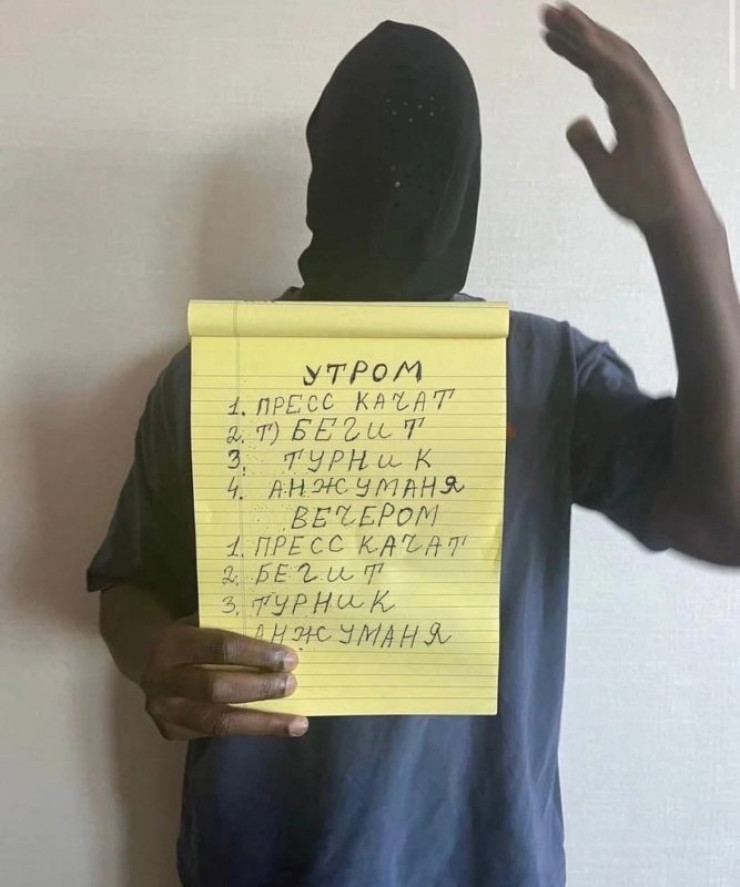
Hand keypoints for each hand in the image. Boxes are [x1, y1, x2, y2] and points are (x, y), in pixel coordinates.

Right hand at [140, 613, 307, 739]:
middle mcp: (162, 679)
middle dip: (260, 688)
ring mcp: (164, 710)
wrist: (149, 659)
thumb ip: (233, 627)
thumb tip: (280, 638)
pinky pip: (215, 734)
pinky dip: (249, 730)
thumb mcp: (204, 621)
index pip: (219, 648)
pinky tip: (275, 727)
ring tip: (296, 724)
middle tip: (292, 685)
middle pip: (216, 688)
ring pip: (218, 721)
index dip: (256, 654)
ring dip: (262, 722)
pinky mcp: (171, 732)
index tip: (289, 658)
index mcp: (172, 643)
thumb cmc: (191, 635)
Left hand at [539, 2, 706, 228]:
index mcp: (628, 108)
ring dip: (586, 33)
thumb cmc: (641, 196)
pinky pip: (625, 76)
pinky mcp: (654, 110)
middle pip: (606, 55)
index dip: (574, 51)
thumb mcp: (602, 168)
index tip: (549, 35)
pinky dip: (603, 55)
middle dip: (577, 32)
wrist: (668, 216)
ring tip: (559, 13)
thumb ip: (587, 144)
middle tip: (548, 11)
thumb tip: (575, 122)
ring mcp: (650, 101)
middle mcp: (640, 98)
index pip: (598, 70)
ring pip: (615, 56)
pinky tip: (581, 39)